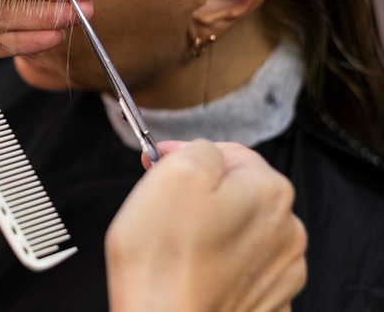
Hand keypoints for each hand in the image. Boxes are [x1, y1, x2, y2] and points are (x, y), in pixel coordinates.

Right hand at [105, 140, 306, 311]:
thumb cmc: (164, 259)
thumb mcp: (174, 173)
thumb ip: (199, 148)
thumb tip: (205, 152)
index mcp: (269, 190)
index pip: (228, 152)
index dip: (186, 155)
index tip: (156, 166)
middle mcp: (287, 230)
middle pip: (237, 192)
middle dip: (201, 194)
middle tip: (161, 207)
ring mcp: (280, 272)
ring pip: (240, 231)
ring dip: (210, 230)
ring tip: (175, 244)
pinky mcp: (266, 303)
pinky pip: (240, 269)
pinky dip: (217, 266)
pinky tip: (192, 272)